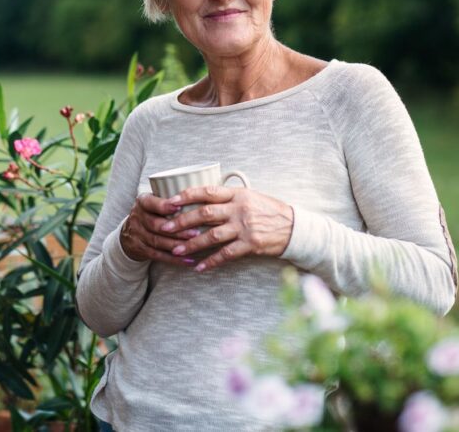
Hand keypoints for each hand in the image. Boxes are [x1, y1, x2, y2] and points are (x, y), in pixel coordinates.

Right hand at [119, 193, 201, 265]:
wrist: (129, 231)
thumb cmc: (153, 211)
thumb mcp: (155, 199)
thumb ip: (173, 196)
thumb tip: (205, 189)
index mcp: (142, 201)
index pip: (151, 203)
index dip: (164, 206)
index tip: (179, 206)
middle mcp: (137, 217)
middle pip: (156, 225)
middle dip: (177, 230)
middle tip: (196, 232)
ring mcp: (137, 234)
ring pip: (157, 241)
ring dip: (177, 245)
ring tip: (195, 246)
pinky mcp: (140, 249)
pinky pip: (158, 256)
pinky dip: (174, 259)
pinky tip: (189, 260)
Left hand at [159, 185, 293, 271]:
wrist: (294, 227)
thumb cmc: (270, 210)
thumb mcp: (250, 196)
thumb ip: (229, 197)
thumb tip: (203, 197)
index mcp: (238, 194)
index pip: (208, 192)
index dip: (187, 196)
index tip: (170, 201)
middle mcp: (239, 209)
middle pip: (205, 214)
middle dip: (182, 221)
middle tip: (164, 227)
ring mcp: (245, 227)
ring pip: (212, 235)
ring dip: (192, 244)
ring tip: (175, 250)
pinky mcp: (250, 244)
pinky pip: (226, 254)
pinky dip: (211, 261)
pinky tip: (199, 267)